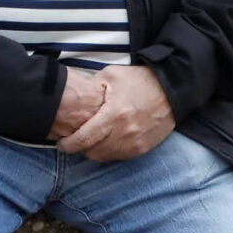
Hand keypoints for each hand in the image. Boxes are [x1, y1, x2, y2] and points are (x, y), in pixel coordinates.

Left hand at [59, 63, 176, 163]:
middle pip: (92, 152)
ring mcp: (135, 143)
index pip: (84, 139)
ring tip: (90, 140)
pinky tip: (107, 140)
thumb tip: (73, 96)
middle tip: (75, 139)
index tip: (61, 143)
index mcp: (114, 115)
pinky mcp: (143, 148)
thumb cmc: (140, 80)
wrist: (171, 90)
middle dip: (80, 148)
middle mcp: (124, 133)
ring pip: (105, 157)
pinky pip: (119, 157)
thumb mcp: (112, 75)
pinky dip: (109, 152)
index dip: (68, 145)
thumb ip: (90, 86)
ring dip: (94, 151)